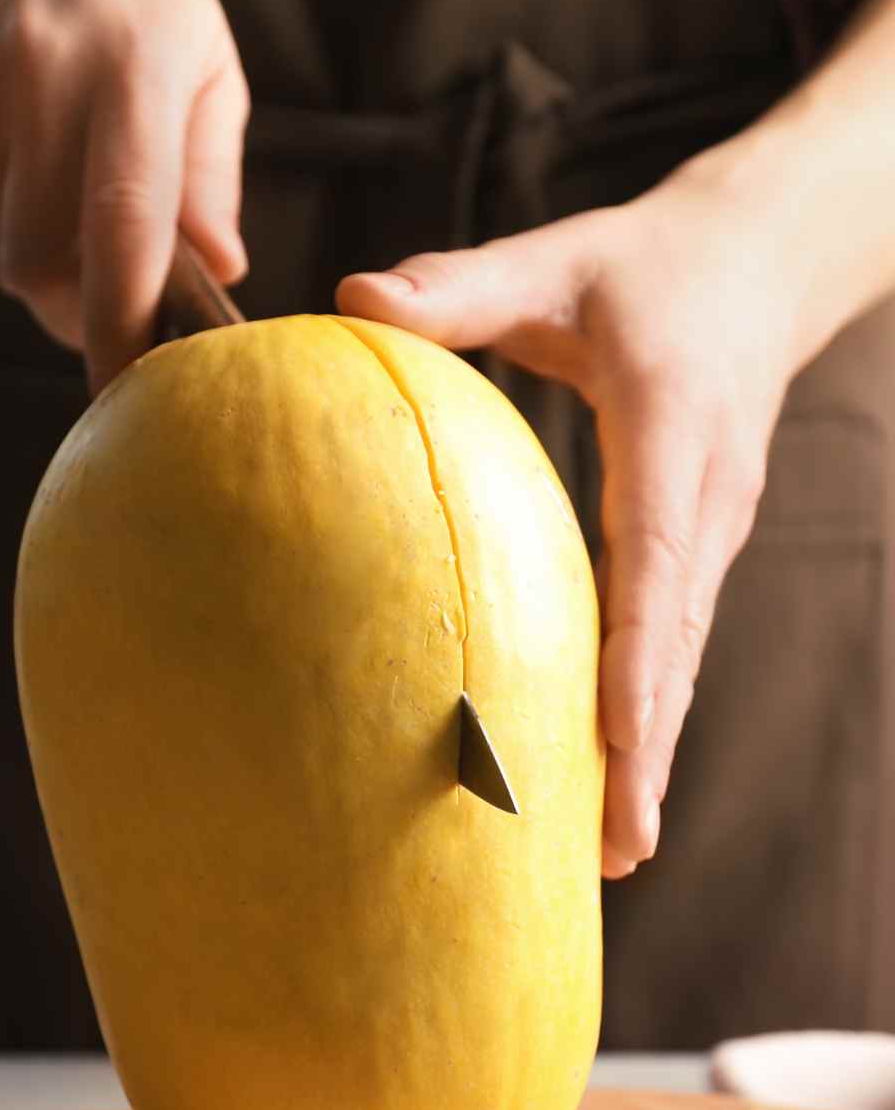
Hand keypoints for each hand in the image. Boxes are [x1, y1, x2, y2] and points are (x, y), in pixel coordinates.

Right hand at [0, 0, 248, 388]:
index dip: (125, 323)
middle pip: (44, 263)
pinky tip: (30, 141)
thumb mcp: (202, 50)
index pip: (125, 224)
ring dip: (47, 260)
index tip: (133, 391)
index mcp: (134, 68)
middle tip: (117, 299)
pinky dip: (9, 206)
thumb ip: (211, 170)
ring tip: (75, 193)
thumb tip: (221, 270)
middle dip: (81, 307)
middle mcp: (44, 79)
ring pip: (4, 246)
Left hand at [337, 165, 808, 878]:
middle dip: (650, 745)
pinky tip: (616, 772)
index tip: (623, 738)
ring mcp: (714, 527)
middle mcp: (708, 497)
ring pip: (681, 653)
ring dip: (653, 748)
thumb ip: (460, 287)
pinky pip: (673, 637)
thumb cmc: (642, 267)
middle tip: (617, 848)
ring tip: (616, 848)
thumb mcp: (554, 261)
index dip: (640, 652)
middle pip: (677, 638)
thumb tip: (352, 299)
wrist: (757, 265)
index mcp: (673, 429)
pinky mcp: (699, 542)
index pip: (659, 555)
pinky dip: (649, 709)